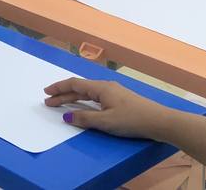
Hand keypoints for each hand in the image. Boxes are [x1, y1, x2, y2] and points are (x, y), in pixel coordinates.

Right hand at [43, 78, 168, 138]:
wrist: (159, 121)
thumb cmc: (132, 120)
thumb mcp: (106, 122)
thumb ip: (85, 119)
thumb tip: (66, 116)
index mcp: (100, 88)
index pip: (74, 84)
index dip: (59, 88)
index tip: (46, 93)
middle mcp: (105, 86)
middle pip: (79, 88)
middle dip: (63, 95)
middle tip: (49, 102)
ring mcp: (113, 92)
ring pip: (88, 93)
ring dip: (73, 98)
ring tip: (62, 104)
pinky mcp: (120, 99)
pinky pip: (95, 97)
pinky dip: (84, 101)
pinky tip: (84, 107)